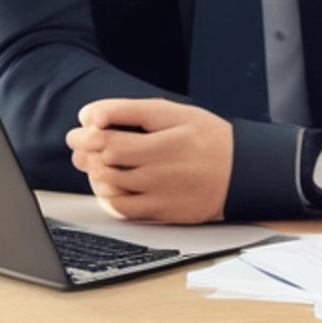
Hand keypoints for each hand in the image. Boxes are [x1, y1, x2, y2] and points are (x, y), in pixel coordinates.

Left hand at [66, 97, 232, 223]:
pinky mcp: (164, 211)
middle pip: (107, 154)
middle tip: (79, 143)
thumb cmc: (204, 139)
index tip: (84, 124)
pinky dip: (107, 195)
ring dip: (93, 170)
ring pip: (110, 181)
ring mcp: (164, 189)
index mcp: (169, 131)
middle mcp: (166, 161)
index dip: (89, 126)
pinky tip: (109, 185)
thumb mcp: (174, 113)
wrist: (242, 174)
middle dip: (84, 146)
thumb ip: (131, 111)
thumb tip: (88, 119)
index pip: (112, 127)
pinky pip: (121, 207)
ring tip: (95, 162)